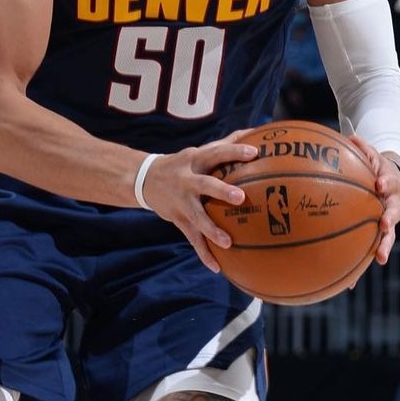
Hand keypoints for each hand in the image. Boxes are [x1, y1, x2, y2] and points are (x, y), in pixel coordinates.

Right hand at [140, 132, 257, 272]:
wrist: (144, 180)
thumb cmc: (182, 164)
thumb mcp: (198, 152)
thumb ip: (225, 144)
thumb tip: (255, 132)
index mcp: (195, 160)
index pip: (216, 153)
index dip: (234, 152)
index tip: (254, 153)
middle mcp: (187, 180)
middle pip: (204, 185)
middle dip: (221, 191)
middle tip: (241, 197)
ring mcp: (181, 202)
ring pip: (196, 217)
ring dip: (211, 230)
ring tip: (228, 242)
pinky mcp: (178, 219)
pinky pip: (192, 239)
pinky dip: (204, 254)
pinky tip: (217, 267)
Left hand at [346, 134, 399, 265]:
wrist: (391, 184)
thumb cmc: (374, 170)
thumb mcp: (371, 157)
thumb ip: (363, 149)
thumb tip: (351, 137)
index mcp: (388, 186)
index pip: (388, 183)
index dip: (384, 183)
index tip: (379, 184)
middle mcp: (391, 206)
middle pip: (393, 215)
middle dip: (389, 221)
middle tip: (384, 225)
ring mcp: (388, 222)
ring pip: (387, 236)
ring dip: (383, 247)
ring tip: (379, 259)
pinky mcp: (380, 235)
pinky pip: (370, 250)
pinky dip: (361, 265)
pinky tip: (350, 283)